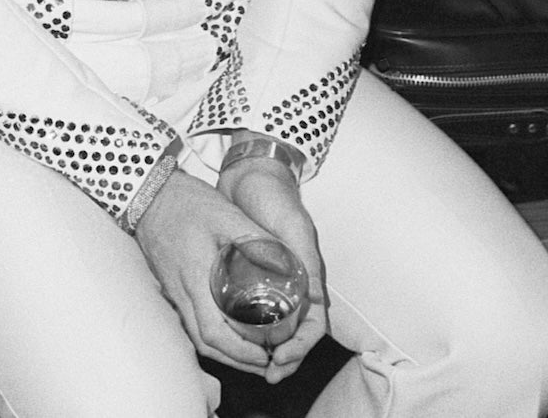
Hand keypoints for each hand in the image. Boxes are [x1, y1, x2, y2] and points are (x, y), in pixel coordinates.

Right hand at [132, 170, 301, 377]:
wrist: (149, 192)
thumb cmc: (186, 202)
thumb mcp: (226, 214)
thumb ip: (255, 238)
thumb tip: (287, 261)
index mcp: (196, 277)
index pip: (214, 331)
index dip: (240, 352)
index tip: (264, 356)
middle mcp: (182, 291)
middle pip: (205, 343)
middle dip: (236, 360)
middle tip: (264, 363)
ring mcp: (173, 290)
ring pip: (196, 335)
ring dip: (224, 351)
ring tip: (251, 354)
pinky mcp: (171, 285)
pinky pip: (191, 321)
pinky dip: (212, 335)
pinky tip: (228, 330)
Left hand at [215, 156, 328, 381]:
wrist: (251, 174)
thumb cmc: (276, 198)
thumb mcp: (293, 226)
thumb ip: (302, 258)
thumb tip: (314, 301)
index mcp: (308, 276)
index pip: (312, 326)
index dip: (300, 348)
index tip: (280, 360)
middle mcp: (294, 283)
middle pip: (295, 333)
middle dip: (285, 357)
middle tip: (266, 373)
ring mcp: (272, 279)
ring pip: (274, 325)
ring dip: (267, 348)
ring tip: (251, 364)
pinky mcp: (250, 272)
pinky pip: (253, 308)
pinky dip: (248, 327)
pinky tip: (233, 337)